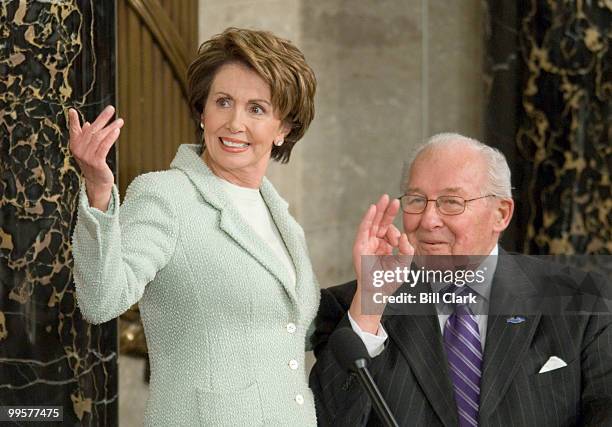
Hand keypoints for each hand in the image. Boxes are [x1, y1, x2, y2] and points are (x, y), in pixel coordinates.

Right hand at [68, 106, 123, 209]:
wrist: (97, 183)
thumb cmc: (94, 165)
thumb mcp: (89, 150)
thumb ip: (86, 137)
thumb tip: (86, 123)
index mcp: (75, 146)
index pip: (74, 131)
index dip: (73, 121)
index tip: (72, 110)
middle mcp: (79, 150)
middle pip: (91, 130)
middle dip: (102, 118)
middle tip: (111, 108)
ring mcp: (87, 157)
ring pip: (99, 137)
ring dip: (111, 127)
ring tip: (120, 121)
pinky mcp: (96, 162)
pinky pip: (104, 147)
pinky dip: (110, 138)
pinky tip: (117, 131)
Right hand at [349, 194, 413, 332]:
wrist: (378, 292)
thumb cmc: (389, 280)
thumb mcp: (404, 263)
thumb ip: (407, 249)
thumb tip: (405, 236)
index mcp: (385, 246)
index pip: (391, 232)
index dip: (396, 233)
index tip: (400, 242)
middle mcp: (375, 242)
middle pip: (381, 222)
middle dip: (387, 211)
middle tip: (394, 199)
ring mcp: (367, 243)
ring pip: (373, 223)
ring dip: (378, 210)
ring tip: (384, 199)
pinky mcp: (359, 246)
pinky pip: (363, 229)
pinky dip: (367, 219)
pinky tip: (372, 209)